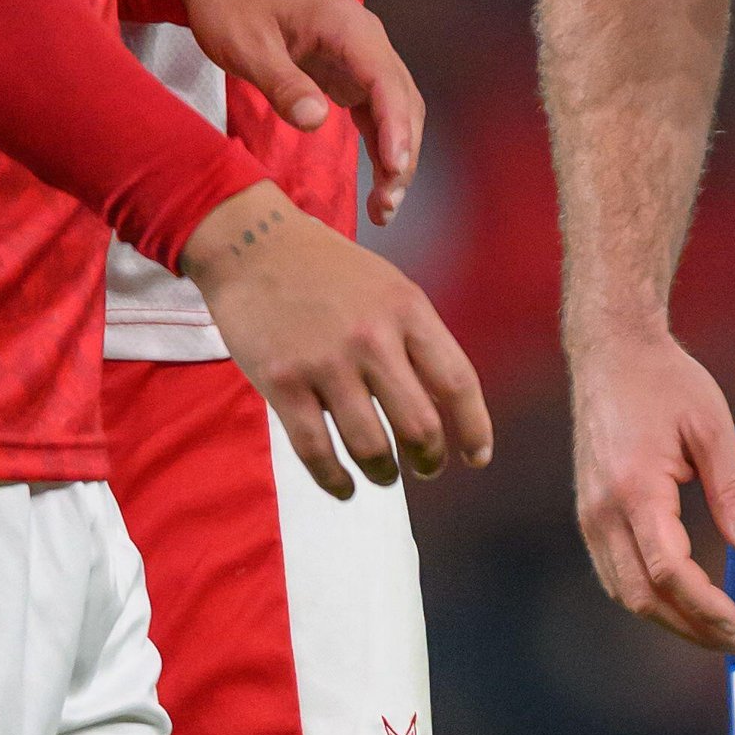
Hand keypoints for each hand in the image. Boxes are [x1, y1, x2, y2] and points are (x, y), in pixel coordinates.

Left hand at [172, 0, 423, 223]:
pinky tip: (378, 177)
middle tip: (387, 205)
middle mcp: (365, 39)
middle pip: (402, 100)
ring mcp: (360, 54)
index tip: (395, 168)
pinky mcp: (348, 69)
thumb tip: (316, 123)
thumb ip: (283, 84)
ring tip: (385, 205)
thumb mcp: (247, 46)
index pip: (386, 81)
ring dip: (396, 153)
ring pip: (396, 108)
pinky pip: (376, 108)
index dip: (396, 127)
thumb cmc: (230, 4)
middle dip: (402, 153)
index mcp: (346, 27)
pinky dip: (381, 143)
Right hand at [183, 183, 492, 498]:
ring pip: (370, 445)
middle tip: (426, 469)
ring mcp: (326, 363)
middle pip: (419, 424)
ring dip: (383, 473)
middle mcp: (373, 338)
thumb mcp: (390, 288)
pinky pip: (316, 450)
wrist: (256, 246)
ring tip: (384, 476)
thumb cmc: (329, 270)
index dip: (474, 427)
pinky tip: (344, 487)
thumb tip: (440, 403)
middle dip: (429, 459)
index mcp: (408, 310)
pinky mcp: (282, 384)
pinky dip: (335, 480)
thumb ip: (415, 339)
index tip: (478, 457)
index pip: (457, 381)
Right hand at [571, 323, 734, 652]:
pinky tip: (679, 602)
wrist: (612, 353)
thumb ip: (732, 489)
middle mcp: (603, 512)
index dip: (705, 606)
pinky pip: (614, 572)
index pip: (669, 571)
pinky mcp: (589, 513)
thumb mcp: (712, 426)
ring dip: (668, 619)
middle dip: (690, 627)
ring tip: (714, 631)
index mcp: (635, 490)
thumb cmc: (666, 382)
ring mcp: (589, 515)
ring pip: (624, 591)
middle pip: (642, 595)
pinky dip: (646, 597)